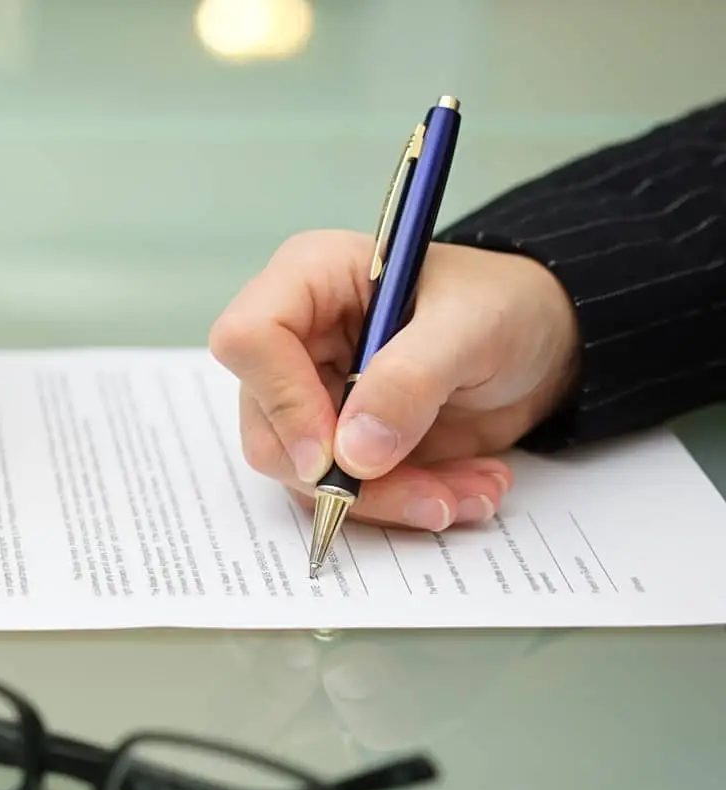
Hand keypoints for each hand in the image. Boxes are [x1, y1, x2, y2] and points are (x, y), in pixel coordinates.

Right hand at [208, 229, 581, 529]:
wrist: (544, 342)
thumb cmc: (506, 304)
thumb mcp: (474, 327)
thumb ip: (411, 380)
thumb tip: (353, 453)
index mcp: (310, 281)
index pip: (249, 339)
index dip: (282, 402)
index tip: (336, 456)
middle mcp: (296, 342)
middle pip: (269, 429)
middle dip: (349, 479)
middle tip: (430, 494)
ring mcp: (313, 398)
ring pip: (304, 477)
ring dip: (389, 501)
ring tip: (466, 492)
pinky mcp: (339, 444)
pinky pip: (343, 496)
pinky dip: (405, 505)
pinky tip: (462, 489)